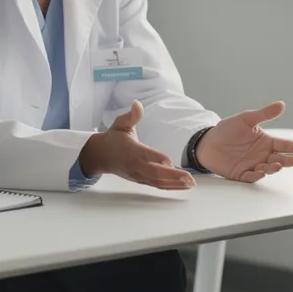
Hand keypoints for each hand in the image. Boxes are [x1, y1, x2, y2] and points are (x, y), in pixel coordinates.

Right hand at [78, 101, 195, 190]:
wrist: (101, 156)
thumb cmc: (114, 138)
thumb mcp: (120, 124)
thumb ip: (131, 115)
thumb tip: (137, 103)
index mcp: (131, 150)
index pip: (144, 155)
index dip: (156, 158)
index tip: (170, 161)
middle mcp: (135, 165)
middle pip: (154, 173)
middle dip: (173, 176)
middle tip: (189, 178)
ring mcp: (138, 175)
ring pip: (157, 182)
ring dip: (175, 184)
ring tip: (191, 184)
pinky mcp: (141, 181)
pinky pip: (156, 185)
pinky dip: (170, 187)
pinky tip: (183, 187)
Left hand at [194, 102, 292, 182]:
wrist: (208, 142)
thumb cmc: (227, 129)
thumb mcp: (246, 119)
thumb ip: (264, 114)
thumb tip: (281, 104)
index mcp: (265, 142)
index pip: (283, 145)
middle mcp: (262, 155)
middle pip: (279, 159)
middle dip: (286, 160)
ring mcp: (253, 165)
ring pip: (267, 168)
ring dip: (273, 167)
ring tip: (277, 165)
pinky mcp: (241, 174)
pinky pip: (251, 176)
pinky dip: (257, 175)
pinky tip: (260, 172)